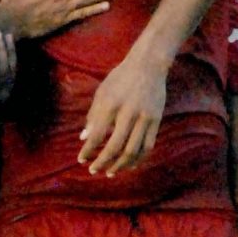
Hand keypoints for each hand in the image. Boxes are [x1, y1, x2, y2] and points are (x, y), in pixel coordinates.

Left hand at [77, 51, 166, 176]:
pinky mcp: (156, 120)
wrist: (149, 65)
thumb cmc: (120, 78)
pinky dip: (138, 159)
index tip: (81, 160)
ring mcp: (144, 117)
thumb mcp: (102, 92)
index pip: (97, 135)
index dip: (88, 150)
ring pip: (132, 150)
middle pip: (115, 147)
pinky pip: (147, 146)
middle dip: (102, 162)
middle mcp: (128, 112)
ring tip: (111, 171)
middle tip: (94, 170)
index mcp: (111, 104)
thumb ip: (93, 115)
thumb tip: (84, 138)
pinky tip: (129, 165)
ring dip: (120, 165)